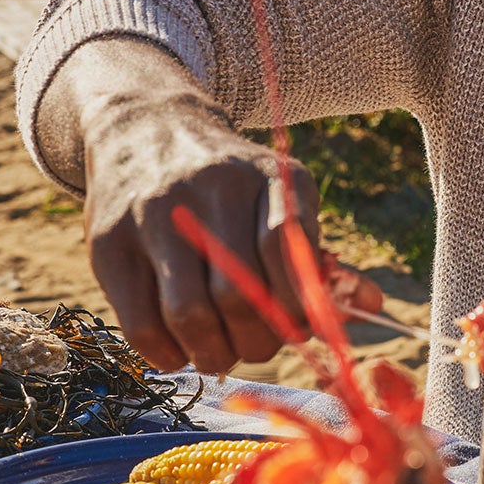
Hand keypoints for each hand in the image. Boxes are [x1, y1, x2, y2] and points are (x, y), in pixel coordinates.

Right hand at [48, 39, 320, 373]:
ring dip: (214, 355)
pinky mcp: (108, 245)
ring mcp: (152, 216)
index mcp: (266, 175)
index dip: (298, 304)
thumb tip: (375, 308)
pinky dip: (169, 356)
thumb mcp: (280, 197)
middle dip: (258, 342)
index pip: (287, 247)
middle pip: (239, 293)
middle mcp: (209, 190)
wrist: (146, 128)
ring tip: (221, 353)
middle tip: (259, 347)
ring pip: (190, 315)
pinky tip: (181, 350)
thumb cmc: (231, 183)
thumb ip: (319, 256)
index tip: (300, 327)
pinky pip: (141, 326)